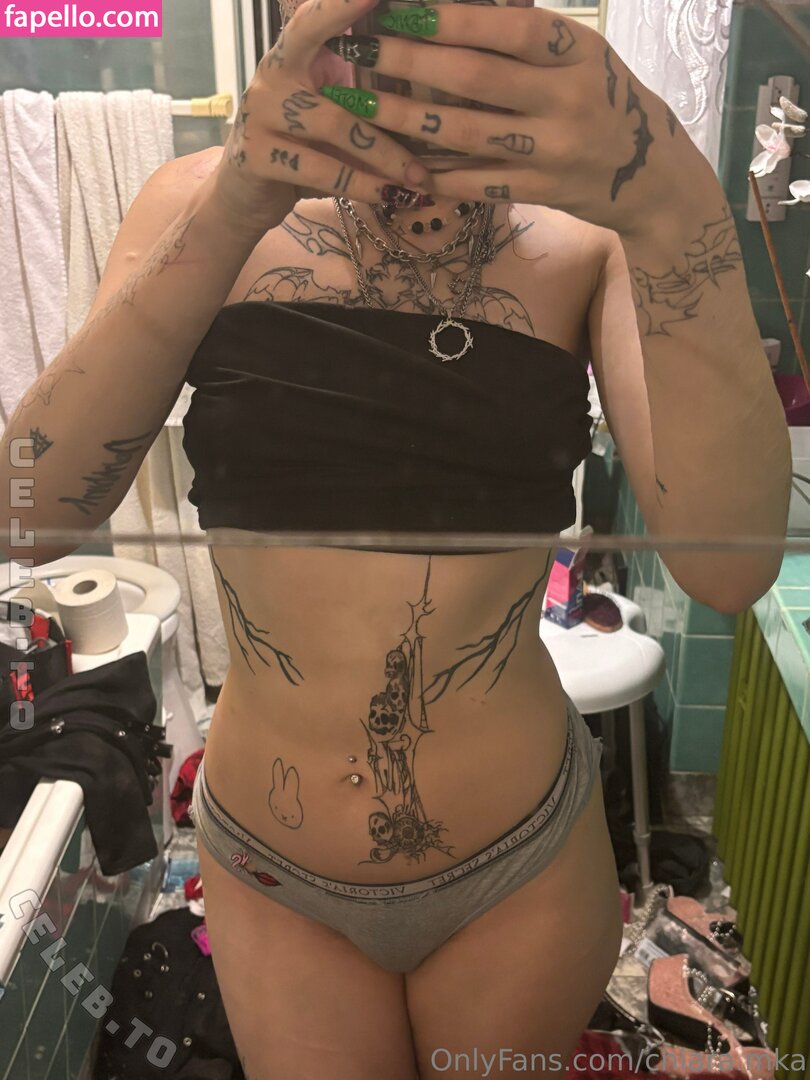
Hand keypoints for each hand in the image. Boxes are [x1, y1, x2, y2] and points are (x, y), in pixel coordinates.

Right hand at [206, 0, 432, 236]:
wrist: (243, 198)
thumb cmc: (299, 151)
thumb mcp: (327, 116)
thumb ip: (357, 96)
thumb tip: (425, 96)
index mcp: (292, 55)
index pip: (318, 17)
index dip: (343, 3)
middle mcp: (272, 74)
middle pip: (323, 55)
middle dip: (378, 86)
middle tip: (418, 82)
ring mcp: (260, 113)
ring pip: (335, 124)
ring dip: (384, 155)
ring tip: (419, 179)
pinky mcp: (258, 156)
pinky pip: (322, 170)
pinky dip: (361, 185)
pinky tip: (389, 196)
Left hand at [321, 6, 695, 236]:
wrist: (650, 176)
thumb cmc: (601, 100)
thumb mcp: (580, 57)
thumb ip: (526, 38)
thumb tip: (451, 11)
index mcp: (578, 52)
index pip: (508, 28)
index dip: (451, 18)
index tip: (398, 7)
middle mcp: (569, 99)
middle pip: (476, 78)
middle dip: (410, 62)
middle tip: (359, 50)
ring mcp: (555, 151)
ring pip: (468, 133)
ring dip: (407, 119)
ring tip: (360, 105)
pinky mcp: (543, 191)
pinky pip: (478, 182)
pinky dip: (436, 173)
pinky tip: (398, 162)